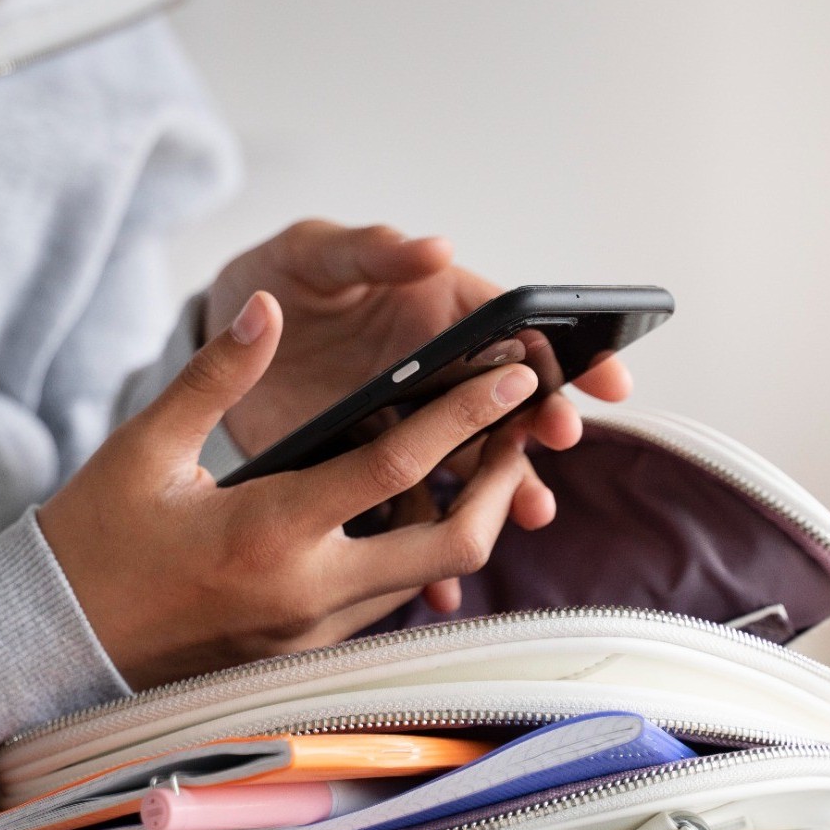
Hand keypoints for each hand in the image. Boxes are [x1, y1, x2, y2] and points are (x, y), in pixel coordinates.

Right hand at [37, 292, 546, 689]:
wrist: (56, 640)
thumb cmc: (94, 539)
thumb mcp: (145, 445)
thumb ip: (216, 372)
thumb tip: (267, 308)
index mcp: (270, 531)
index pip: (399, 467)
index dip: (467, 415)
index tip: (516, 377)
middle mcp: (307, 593)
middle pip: (451, 545)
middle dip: (501, 483)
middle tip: (522, 429)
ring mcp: (309, 632)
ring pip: (425, 578)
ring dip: (460, 518)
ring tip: (475, 456)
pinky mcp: (301, 651)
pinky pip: (384, 600)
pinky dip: (412, 551)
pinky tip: (402, 505)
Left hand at [203, 222, 632, 612]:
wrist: (224, 327)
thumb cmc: (281, 273)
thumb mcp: (319, 252)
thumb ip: (371, 251)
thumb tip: (434, 248)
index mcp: (438, 310)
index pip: (518, 330)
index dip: (566, 352)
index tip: (606, 378)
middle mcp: (438, 371)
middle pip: (506, 403)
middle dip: (541, 423)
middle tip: (558, 440)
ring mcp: (408, 423)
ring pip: (471, 464)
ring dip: (504, 491)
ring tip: (526, 513)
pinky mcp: (369, 467)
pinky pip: (409, 511)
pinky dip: (426, 549)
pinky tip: (439, 580)